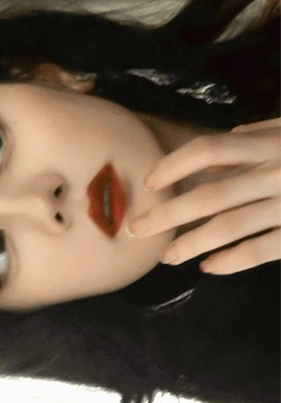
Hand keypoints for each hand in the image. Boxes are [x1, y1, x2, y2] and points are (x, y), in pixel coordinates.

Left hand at [128, 119, 280, 273]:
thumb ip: (255, 136)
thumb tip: (213, 156)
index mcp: (268, 145)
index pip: (209, 150)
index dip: (174, 165)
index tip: (149, 183)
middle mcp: (275, 174)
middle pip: (210, 195)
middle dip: (168, 214)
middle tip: (136, 229)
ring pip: (229, 227)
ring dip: (191, 243)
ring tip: (166, 256)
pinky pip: (257, 252)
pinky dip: (230, 261)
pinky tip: (208, 266)